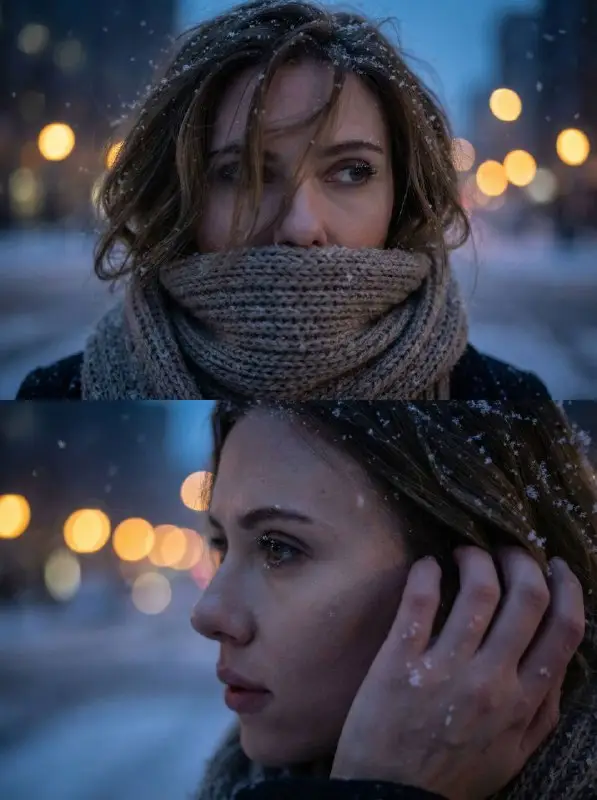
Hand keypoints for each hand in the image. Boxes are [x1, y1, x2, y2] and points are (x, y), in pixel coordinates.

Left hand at [331, 547, 584, 799]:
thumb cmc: (453, 775)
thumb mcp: (514, 754)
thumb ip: (542, 711)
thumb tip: (557, 661)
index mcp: (524, 702)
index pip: (563, 630)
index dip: (566, 587)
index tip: (555, 566)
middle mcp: (492, 681)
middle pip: (526, 598)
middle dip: (521, 560)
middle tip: (506, 550)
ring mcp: (446, 670)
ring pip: (478, 590)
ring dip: (476, 558)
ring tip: (464, 553)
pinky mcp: (400, 663)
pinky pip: (419, 601)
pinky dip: (426, 572)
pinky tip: (427, 565)